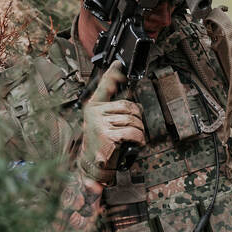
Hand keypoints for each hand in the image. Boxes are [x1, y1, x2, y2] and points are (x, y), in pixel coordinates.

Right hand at [78, 62, 145, 180]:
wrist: (93, 167)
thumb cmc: (100, 145)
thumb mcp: (103, 123)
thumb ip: (112, 108)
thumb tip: (127, 94)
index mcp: (93, 107)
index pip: (104, 86)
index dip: (113, 73)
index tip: (119, 63)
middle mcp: (94, 113)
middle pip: (129, 106)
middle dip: (137, 118)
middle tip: (134, 131)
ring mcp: (100, 124)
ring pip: (133, 120)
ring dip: (138, 131)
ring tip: (132, 139)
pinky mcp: (108, 136)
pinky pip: (133, 132)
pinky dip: (139, 139)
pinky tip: (134, 144)